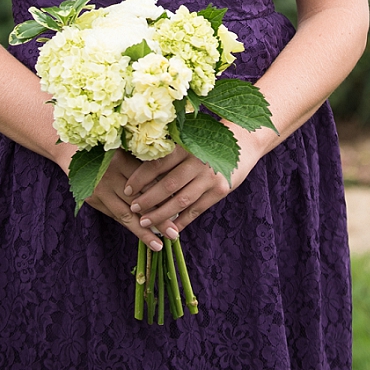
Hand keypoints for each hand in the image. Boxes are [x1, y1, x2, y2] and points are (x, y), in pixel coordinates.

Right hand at [77, 148, 164, 248]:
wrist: (70, 150)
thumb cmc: (106, 149)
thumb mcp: (123, 149)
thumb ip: (142, 162)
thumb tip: (172, 181)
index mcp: (122, 160)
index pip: (147, 182)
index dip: (164, 197)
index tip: (180, 209)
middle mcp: (110, 176)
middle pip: (139, 202)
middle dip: (158, 219)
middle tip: (174, 234)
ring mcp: (99, 190)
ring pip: (125, 215)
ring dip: (143, 232)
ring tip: (159, 245)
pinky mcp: (92, 200)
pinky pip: (114, 216)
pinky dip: (129, 226)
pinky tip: (143, 236)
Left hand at [116, 126, 265, 242]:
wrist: (242, 144)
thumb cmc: (206, 141)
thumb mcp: (188, 140)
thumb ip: (167, 150)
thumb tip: (135, 164)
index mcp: (184, 147)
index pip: (157, 165)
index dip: (140, 178)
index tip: (127, 189)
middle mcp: (197, 162)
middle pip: (167, 185)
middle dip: (148, 200)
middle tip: (133, 208)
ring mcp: (210, 178)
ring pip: (181, 201)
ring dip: (161, 214)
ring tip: (145, 222)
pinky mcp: (220, 191)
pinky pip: (196, 210)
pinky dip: (181, 221)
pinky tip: (169, 229)